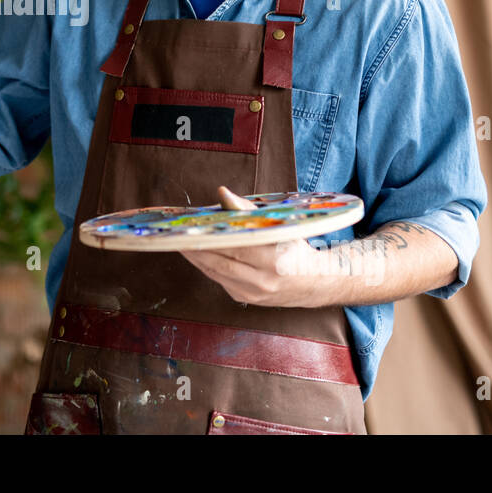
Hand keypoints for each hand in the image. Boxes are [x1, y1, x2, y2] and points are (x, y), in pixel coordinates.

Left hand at [180, 186, 326, 306]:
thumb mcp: (278, 224)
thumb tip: (222, 192)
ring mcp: (255, 293)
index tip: (189, 227)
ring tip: (182, 244)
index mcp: (274, 257)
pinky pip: (221, 281)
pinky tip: (198, 255)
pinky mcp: (247, 299)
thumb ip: (248, 209)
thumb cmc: (294, 246)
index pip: (233, 246)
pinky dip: (208, 267)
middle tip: (176, 236)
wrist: (315, 282)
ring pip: (217, 273)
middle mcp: (264, 279)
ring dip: (197, 258)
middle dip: (195, 249)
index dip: (208, 237)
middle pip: (220, 262)